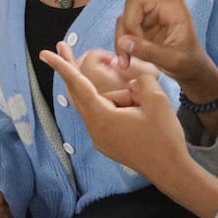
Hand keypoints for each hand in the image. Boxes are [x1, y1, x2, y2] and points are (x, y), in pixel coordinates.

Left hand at [40, 40, 217, 217]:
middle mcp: (95, 129)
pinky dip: (117, 107)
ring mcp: (100, 139)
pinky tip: (138, 112)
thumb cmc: (164, 137)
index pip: (78, 84)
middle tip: (62, 46)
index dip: (62, 66)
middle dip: (73, 69)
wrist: (171, 171)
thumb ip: (141, 79)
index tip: (46, 53)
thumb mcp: (157, 99)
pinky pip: (105, 116)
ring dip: (117, 97)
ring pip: (100, 105)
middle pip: (80, 93)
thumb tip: (131, 80)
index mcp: (102, 116)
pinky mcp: (107, 144)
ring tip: (144, 108)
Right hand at [116, 0, 217, 100]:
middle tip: (131, 50)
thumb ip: (148, 51)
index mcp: (175, 8)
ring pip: (124, 18)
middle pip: (133, 2)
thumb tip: (124, 40)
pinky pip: (123, 30)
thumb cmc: (188, 62)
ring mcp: (148, 18)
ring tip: (127, 61)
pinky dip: (121, 45)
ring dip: (122, 39)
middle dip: (129, 26)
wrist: (188, 73)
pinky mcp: (139, 29)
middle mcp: (160, 8)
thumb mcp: (172, 60)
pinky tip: (124, 61)